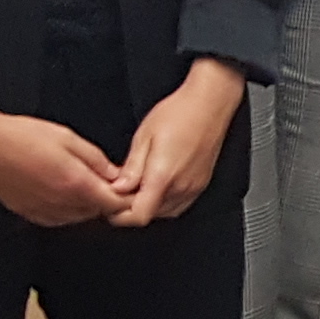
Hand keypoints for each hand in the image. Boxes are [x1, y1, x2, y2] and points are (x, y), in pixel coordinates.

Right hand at [0, 110, 134, 227]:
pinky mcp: (28, 214)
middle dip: (105, 199)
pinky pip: (57, 219)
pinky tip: (60, 190)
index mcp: (74, 183)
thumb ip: (96, 160)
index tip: (128, 188)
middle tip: (104, 180)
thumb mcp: (68, 138)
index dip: (125, 198)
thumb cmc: (22, 136)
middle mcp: (60, 203)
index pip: (114, 204)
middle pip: (97, 212)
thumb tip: (115, 175)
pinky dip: (66, 209)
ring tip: (79, 180)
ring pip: (77, 217)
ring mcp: (43, 211)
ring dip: (85, 204)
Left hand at [111, 60, 249, 225]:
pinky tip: (156, 185)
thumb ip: (131, 168)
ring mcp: (193, 188)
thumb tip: (118, 188)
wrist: (210, 102)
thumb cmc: (180, 112)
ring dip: (148, 204)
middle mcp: (181, 187)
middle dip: (131, 206)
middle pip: (150, 215)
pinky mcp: (201, 184)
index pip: (138, 215)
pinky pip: (178, 204)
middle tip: (120, 188)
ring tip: (137, 184)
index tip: (109, 203)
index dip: (119, 215)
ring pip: (164, 213)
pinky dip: (163, 201)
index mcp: (163, 176)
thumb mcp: (144, 136)